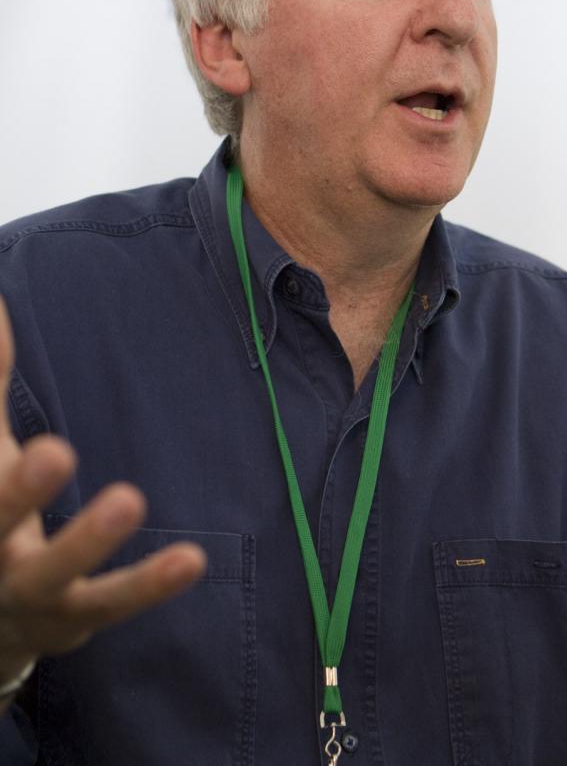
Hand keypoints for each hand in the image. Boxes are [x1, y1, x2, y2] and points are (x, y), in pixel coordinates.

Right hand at [0, 297, 205, 700]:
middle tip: (55, 451)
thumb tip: (0, 305)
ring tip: (128, 499)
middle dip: (18, 493)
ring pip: (53, 575)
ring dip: (87, 540)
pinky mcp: (74, 618)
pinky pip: (111, 603)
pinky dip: (148, 584)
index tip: (19, 397)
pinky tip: (192, 559)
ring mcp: (29, 594)